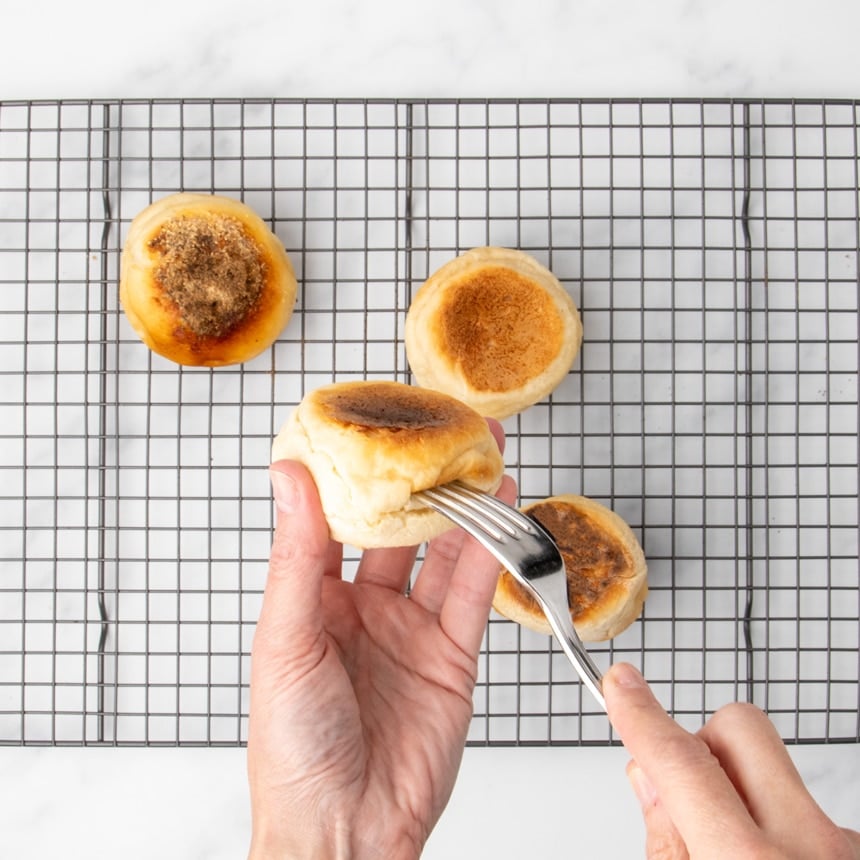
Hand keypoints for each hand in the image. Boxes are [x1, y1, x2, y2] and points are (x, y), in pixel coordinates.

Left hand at [247, 427, 514, 858]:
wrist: (345, 832)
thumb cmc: (294, 750)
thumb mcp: (286, 639)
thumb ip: (296, 556)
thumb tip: (287, 478)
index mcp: (312, 600)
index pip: (336, 518)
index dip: (357, 473)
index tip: (372, 426)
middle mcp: (363, 608)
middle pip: (397, 529)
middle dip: (421, 482)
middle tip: (442, 433)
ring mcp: (409, 630)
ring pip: (442, 555)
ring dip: (464, 510)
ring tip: (483, 460)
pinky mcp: (450, 656)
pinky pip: (473, 594)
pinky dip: (490, 554)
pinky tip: (501, 516)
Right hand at [604, 662, 859, 858]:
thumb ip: (665, 843)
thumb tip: (652, 780)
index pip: (681, 762)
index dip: (640, 715)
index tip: (621, 683)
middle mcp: (809, 846)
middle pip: (741, 727)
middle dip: (702, 738)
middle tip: (685, 785)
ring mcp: (843, 847)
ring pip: (774, 775)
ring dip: (741, 798)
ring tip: (732, 854)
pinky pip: (805, 812)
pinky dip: (779, 832)